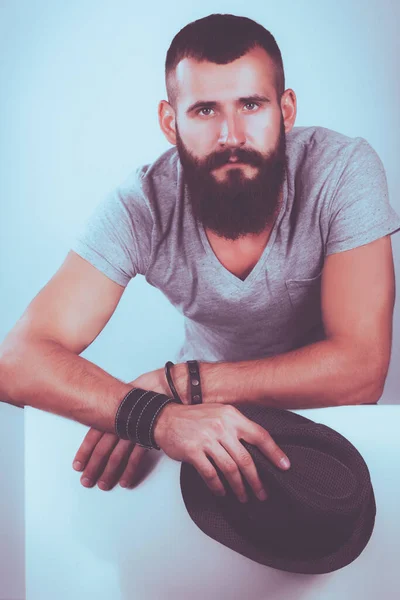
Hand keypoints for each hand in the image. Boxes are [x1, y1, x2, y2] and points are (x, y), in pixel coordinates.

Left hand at [72, 369, 170, 489]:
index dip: (85, 452)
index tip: (77, 466)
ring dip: (109, 472)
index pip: (93, 435)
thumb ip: (114, 411)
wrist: (168, 386)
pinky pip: (136, 457)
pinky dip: (130, 471)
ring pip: (117, 455)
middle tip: (87, 481)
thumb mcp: (125, 398)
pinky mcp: (147, 436)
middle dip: (93, 467)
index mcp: (112, 412)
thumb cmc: (147, 391)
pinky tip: (125, 482)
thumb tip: (102, 421)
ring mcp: (133, 430)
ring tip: (104, 485)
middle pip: (103, 449)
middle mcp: (120, 422)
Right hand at [153, 403, 290, 502]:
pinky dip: (218, 486)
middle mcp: (221, 427)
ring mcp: (207, 439)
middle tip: (262, 493)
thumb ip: (236, 426)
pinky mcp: (193, 451)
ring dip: (238, 487)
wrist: (165, 418)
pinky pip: (210, 474)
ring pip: (229, 469)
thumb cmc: (194, 417)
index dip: (274, 452)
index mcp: (231, 416)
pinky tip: (222, 492)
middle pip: (246, 458)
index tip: (284, 466)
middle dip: (256, 480)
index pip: (259, 435)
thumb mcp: (219, 413)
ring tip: (243, 496)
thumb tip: (256, 448)